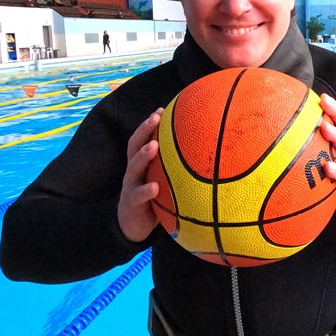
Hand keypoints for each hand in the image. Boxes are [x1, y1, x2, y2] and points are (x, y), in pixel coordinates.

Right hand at [118, 109, 163, 241]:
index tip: (162, 109)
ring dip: (143, 156)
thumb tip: (203, 156)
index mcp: (141, 164)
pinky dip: (146, 191)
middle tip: (155, 118)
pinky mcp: (132, 203)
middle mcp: (134, 171)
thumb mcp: (163, 180)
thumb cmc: (154, 199)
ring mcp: (131, 186)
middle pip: (135, 146)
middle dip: (144, 130)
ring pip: (134, 167)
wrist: (133, 226)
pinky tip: (155, 188)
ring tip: (154, 146)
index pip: (143, 139)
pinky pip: (138, 196)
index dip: (149, 124)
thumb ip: (174, 168)